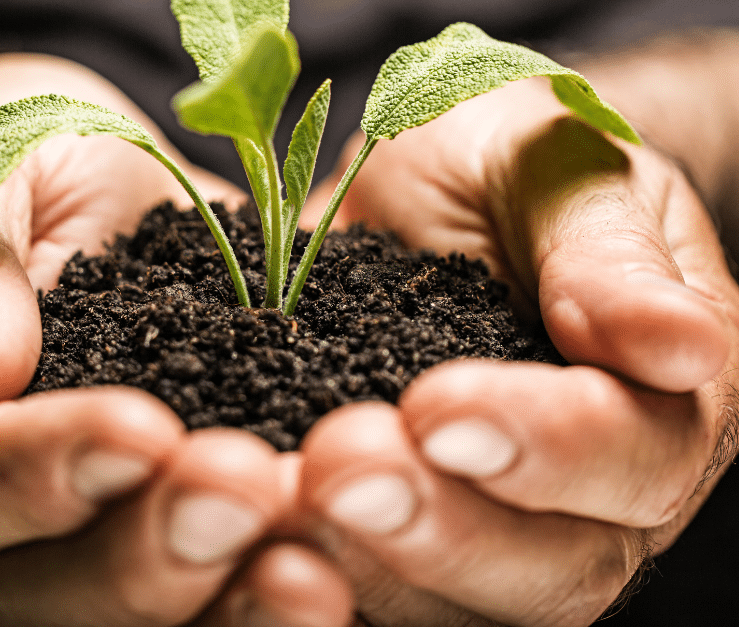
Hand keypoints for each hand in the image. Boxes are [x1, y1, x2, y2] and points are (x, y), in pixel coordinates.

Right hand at [0, 53, 354, 625]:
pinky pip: (210, 585)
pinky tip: (337, 572)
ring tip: (308, 568)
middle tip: (243, 493)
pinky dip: (267, 591)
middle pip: (38, 589)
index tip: (138, 431)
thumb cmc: (19, 160)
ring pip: (130, 615)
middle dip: (145, 552)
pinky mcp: (171, 526)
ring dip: (220, 601)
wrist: (103, 181)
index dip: (39, 472)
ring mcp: (76, 538)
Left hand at [298, 77, 738, 625]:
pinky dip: (304, 569)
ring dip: (360, 564)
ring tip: (276, 500)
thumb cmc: (513, 167)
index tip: (438, 405)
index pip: (631, 458)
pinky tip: (246, 528)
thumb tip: (678, 345)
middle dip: (440, 528)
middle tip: (337, 467)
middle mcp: (588, 500)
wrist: (433, 194)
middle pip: (547, 571)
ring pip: (448, 604)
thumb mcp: (560, 171)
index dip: (545, 446)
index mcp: (658, 404)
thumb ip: (608, 254)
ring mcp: (492, 531)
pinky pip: (365, 585)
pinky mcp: (398, 537)